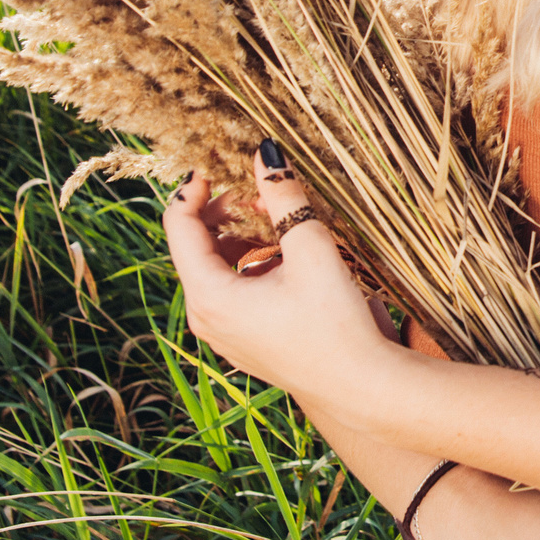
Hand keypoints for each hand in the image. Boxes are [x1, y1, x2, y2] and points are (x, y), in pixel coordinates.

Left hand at [162, 146, 390, 401]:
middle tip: (258, 193)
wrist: (360, 384)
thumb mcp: (309, 247)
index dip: (193, 190)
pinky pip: (230, 292)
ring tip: (277, 222)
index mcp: (209, 295)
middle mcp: (205, 318)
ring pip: (214, 269)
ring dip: (239, 238)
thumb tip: (265, 155)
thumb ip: (282, 196)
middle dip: (223, 213)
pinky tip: (284, 257)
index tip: (214, 166)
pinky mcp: (242, 342)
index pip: (179, 227)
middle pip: (194, 248)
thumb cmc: (335, 321)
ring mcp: (222, 334)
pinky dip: (248, 265)